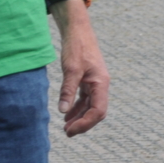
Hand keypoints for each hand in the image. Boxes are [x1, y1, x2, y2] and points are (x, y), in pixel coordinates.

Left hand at [54, 3, 108, 135]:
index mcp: (101, 83)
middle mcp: (101, 85)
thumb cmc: (77, 47)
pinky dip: (77, 107)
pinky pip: (85, 99)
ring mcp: (95, 83)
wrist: (78, 30)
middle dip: (83, 124)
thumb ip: (67, 91)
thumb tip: (62, 111)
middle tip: (66, 133)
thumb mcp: (70, 69)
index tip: (69, 130)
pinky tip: (66, 113)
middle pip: (96, 112)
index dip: (85, 124)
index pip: (98, 111)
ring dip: (79, 117)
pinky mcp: (88, 80)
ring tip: (65, 127)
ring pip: (90, 106)